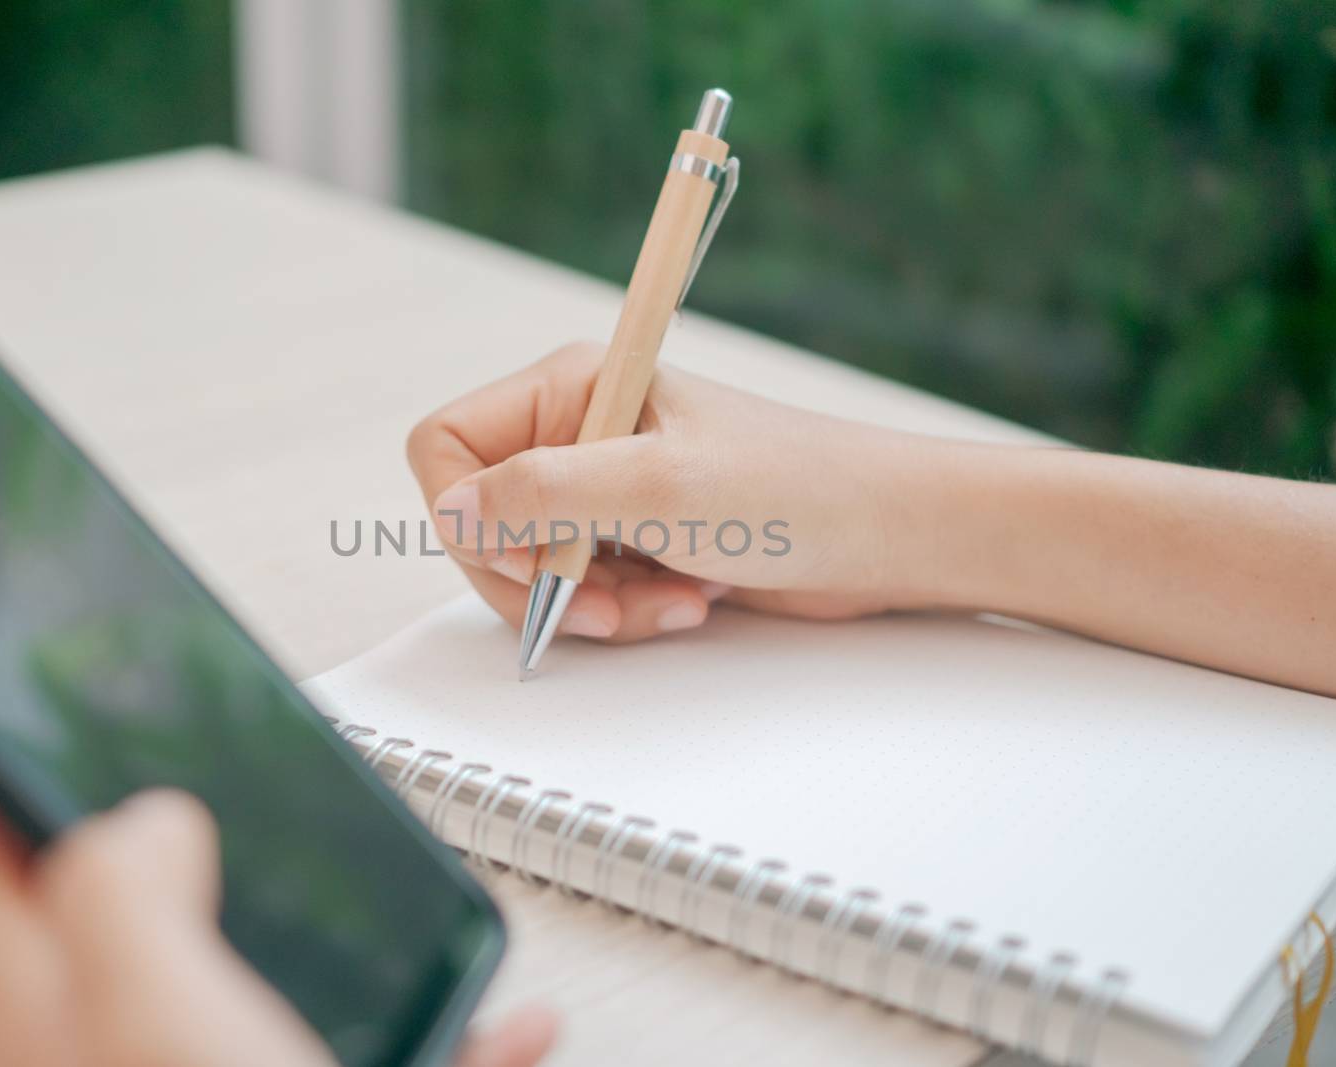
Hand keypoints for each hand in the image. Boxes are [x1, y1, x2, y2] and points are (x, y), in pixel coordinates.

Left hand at [0, 759, 557, 1066]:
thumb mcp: (160, 1023)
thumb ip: (126, 896)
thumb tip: (147, 818)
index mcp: (52, 1023)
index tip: (3, 674)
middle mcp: (120, 1066)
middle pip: (115, 909)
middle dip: (160, 817)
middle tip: (187, 739)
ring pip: (255, 980)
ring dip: (310, 917)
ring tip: (348, 863)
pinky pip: (376, 1061)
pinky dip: (441, 1032)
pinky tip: (495, 1022)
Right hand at [408, 341, 945, 641]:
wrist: (888, 533)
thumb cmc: (795, 488)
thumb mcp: (658, 488)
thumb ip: (545, 495)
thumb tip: (452, 511)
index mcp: (571, 387)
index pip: (447, 446)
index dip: (469, 515)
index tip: (531, 559)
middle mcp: (578, 432)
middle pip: (485, 522)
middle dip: (541, 581)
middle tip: (603, 605)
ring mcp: (605, 488)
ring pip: (534, 569)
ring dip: (592, 605)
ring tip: (668, 599)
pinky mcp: (634, 536)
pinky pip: (583, 591)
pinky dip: (625, 611)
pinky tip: (686, 600)